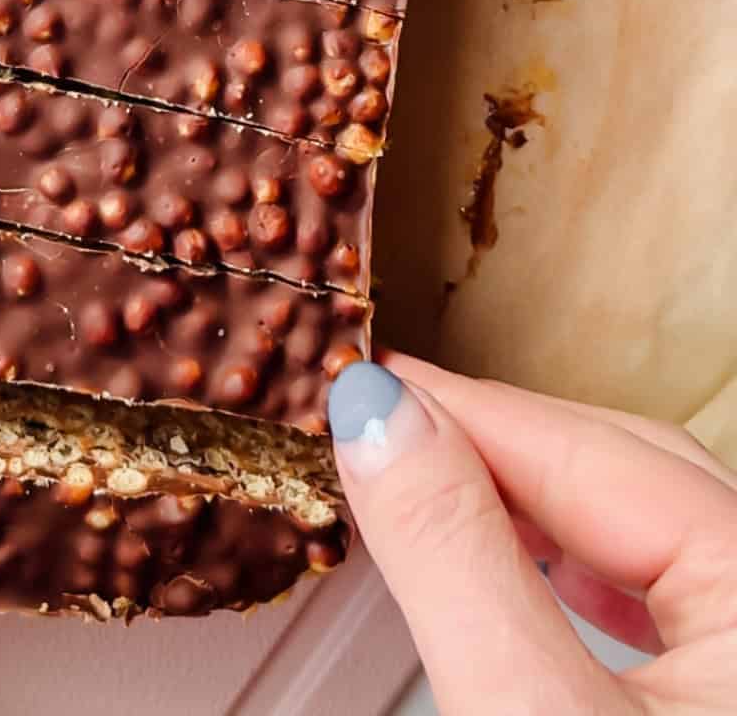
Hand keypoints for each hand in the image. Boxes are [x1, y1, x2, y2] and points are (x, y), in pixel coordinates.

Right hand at [328, 353, 736, 713]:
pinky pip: (672, 602)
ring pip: (652, 536)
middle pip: (634, 475)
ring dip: (532, 506)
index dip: (461, 410)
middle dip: (498, 447)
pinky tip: (531, 565)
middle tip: (382, 422)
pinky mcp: (730, 698)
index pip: (596, 451)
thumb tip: (381, 415)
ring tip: (429, 479)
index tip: (365, 384)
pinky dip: (582, 574)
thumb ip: (458, 559)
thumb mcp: (526, 712)